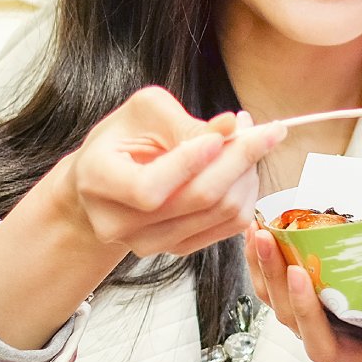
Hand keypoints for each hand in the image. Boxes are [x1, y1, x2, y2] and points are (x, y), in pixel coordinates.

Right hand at [61, 86, 287, 258]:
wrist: (103, 181)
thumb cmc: (121, 139)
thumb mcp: (142, 113)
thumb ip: (183, 122)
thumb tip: (230, 126)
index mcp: (98, 182)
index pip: (149, 188)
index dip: (193, 160)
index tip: (229, 127)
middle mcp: (119, 223)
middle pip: (198, 199)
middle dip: (240, 159)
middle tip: (262, 129)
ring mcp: (148, 243)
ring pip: (222, 213)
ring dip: (247, 173)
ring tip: (249, 141)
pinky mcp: (176, 249)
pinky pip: (229, 225)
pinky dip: (245, 192)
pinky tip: (242, 167)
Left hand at [247, 227, 361, 361]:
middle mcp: (355, 354)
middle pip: (321, 346)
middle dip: (308, 311)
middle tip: (302, 274)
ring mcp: (323, 333)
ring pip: (288, 319)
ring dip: (273, 281)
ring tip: (267, 241)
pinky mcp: (301, 310)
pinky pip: (272, 295)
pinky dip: (261, 268)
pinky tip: (256, 235)